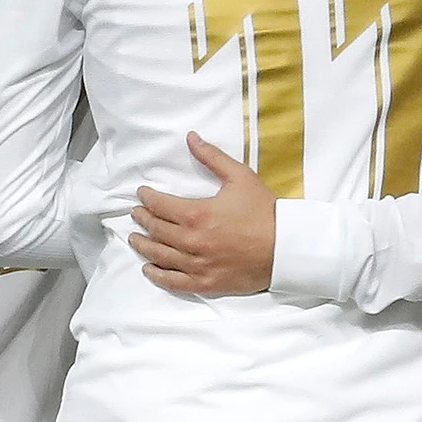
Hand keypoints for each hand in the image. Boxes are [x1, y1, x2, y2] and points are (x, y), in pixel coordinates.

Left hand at [127, 133, 278, 295]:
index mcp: (197, 214)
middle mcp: (192, 241)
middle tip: (136, 214)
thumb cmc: (265, 211)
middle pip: (156, 230)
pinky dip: (157, 275)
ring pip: (159, 256)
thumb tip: (191, 138)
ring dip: (143, 246)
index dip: (147, 198)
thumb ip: (212, 157)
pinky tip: (149, 268)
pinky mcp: (206, 283)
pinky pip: (173, 282)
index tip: (142, 194)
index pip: (160, 205)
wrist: (287, 247)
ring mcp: (197, 265)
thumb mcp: (240, 177)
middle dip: (142, 219)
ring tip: (135, 239)